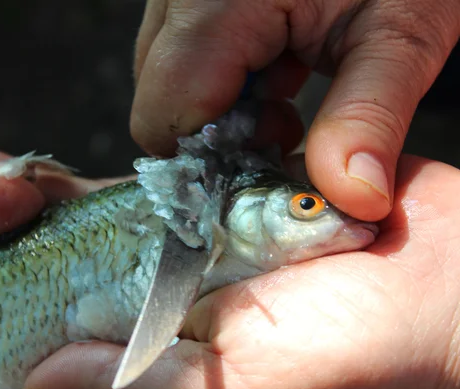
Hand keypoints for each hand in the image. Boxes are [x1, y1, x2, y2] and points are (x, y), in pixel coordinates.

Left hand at [21, 155, 459, 388]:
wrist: (439, 280)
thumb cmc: (366, 354)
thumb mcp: (253, 382)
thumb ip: (151, 385)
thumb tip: (43, 382)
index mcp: (160, 347)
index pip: (62, 334)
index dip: (4, 309)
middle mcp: (166, 297)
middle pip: (68, 266)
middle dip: (14, 234)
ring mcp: (192, 243)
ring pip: (101, 215)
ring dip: (45, 196)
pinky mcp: (222, 197)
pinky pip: (153, 177)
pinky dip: (111, 167)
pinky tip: (75, 157)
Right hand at [129, 0, 459, 221]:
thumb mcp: (400, 28)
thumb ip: (370, 116)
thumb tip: (351, 198)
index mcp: (213, 2)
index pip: (164, 119)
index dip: (212, 158)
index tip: (270, 155)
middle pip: (158, 103)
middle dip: (217, 134)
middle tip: (283, 121)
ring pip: (166, 81)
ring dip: (221, 107)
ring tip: (285, 90)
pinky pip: (181, 55)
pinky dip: (223, 79)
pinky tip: (272, 66)